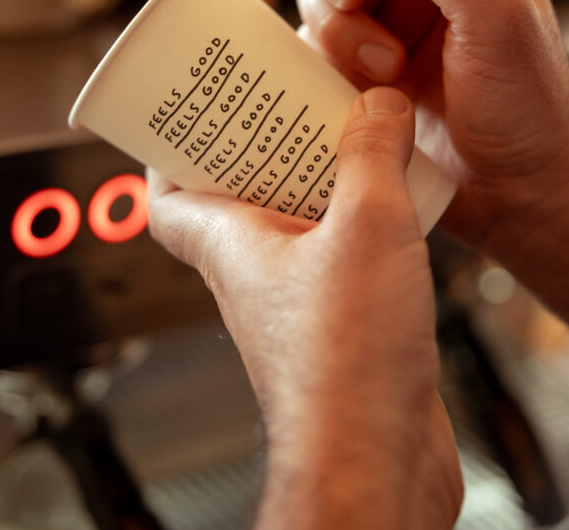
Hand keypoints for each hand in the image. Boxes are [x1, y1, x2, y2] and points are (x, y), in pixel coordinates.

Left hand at [148, 87, 462, 529]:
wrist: (378, 467)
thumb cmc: (345, 366)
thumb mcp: (366, 224)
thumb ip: (371, 155)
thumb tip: (377, 105)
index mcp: (232, 245)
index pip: (167, 196)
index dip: (173, 149)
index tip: (199, 107)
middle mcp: (256, 275)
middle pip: (240, 197)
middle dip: (265, 147)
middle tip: (296, 102)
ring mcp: (298, 303)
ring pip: (297, 224)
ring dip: (321, 182)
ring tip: (358, 139)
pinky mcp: (344, 326)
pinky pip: (342, 256)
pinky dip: (362, 224)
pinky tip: (401, 207)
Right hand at [294, 0, 568, 375]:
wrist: (514, 189)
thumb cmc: (527, 103)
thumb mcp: (496, 14)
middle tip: (356, 5)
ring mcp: (390, 14)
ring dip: (342, 28)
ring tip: (387, 69)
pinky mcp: (363, 57)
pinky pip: (317, 38)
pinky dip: (334, 61)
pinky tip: (376, 90)